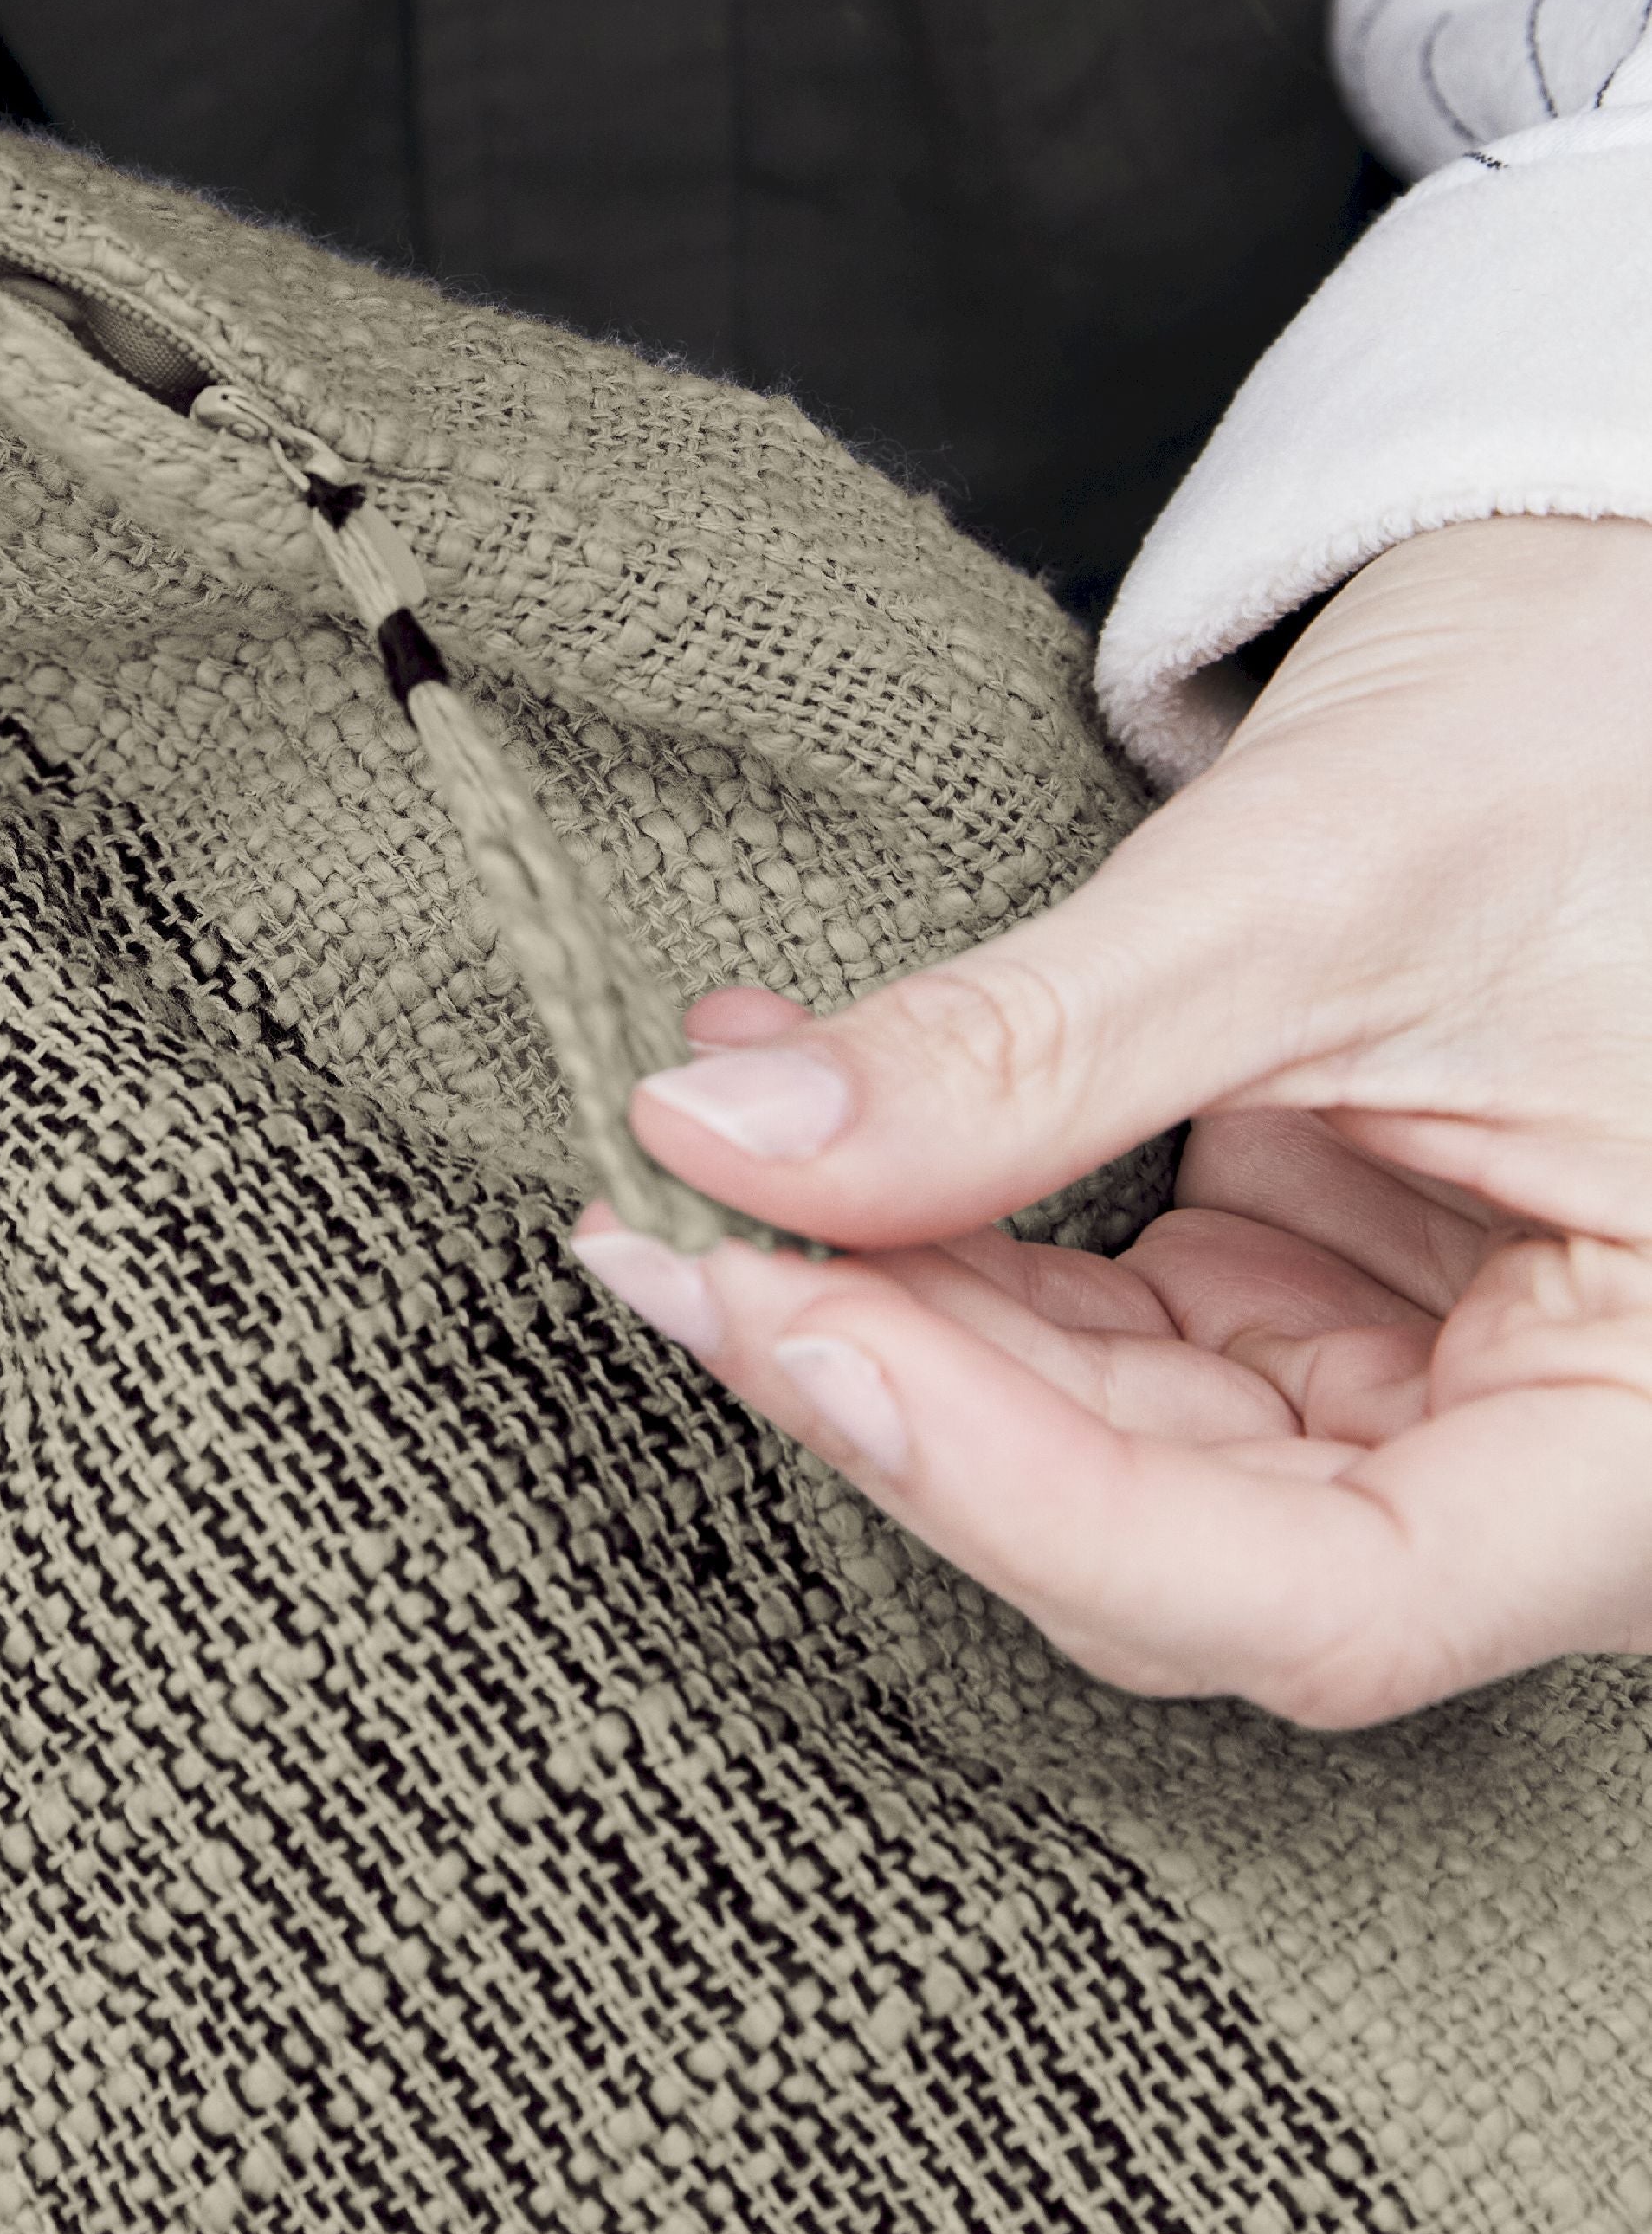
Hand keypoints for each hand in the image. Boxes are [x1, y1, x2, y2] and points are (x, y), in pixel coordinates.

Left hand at [571, 517, 1651, 1727]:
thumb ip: (1032, 1049)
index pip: (1326, 1596)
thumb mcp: (1319, 888)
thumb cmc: (1597, 735)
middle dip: (906, 1401)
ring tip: (705, 1167)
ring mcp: (1419, 1395)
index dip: (1029, 1501)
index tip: (800, 1334)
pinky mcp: (1315, 1314)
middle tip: (679, 1246)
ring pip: (1100, 1464)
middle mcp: (1547, 1467)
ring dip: (887, 1323)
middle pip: (1178, 1552)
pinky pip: (1094, 1350)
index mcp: (1650, 1431)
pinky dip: (934, 1250)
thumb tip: (723, 1136)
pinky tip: (787, 1134)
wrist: (1633, 637)